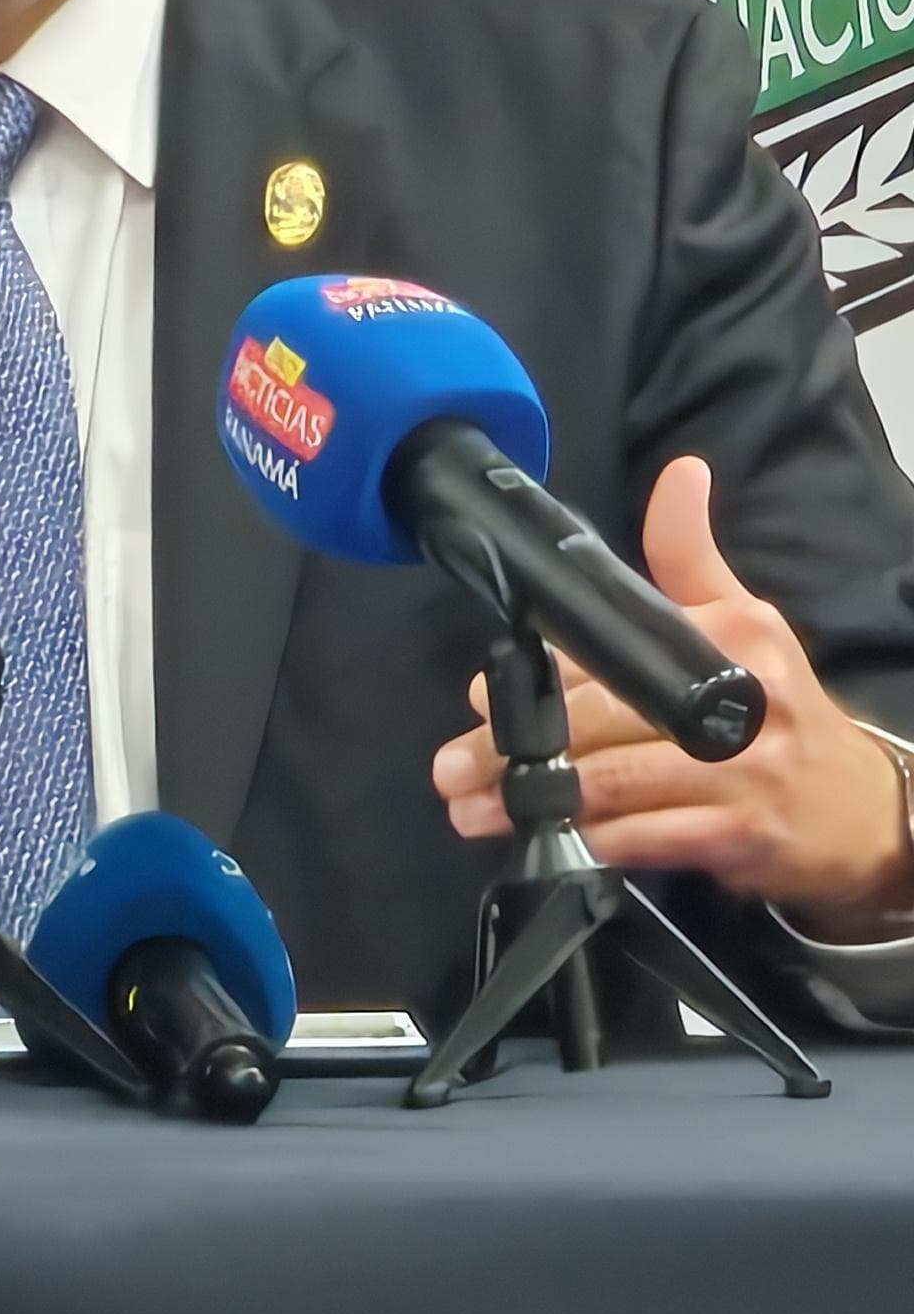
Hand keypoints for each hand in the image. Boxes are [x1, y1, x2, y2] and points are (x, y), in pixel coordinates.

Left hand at [431, 455, 913, 933]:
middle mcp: (740, 701)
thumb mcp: (744, 620)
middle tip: (452, 767)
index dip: (545, 673)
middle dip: (517, 746)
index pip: (619, 646)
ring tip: (472, 809)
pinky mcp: (742, 836)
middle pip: (604, 719)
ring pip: (616, 784)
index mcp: (732, 636)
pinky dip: (594, 841)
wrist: (861, 808)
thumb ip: (689, 553)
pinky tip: (550, 841)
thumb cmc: (778, 707)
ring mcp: (744, 775)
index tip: (479, 694)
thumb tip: (679, 472)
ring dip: (536, 800)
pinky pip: (649, 839)